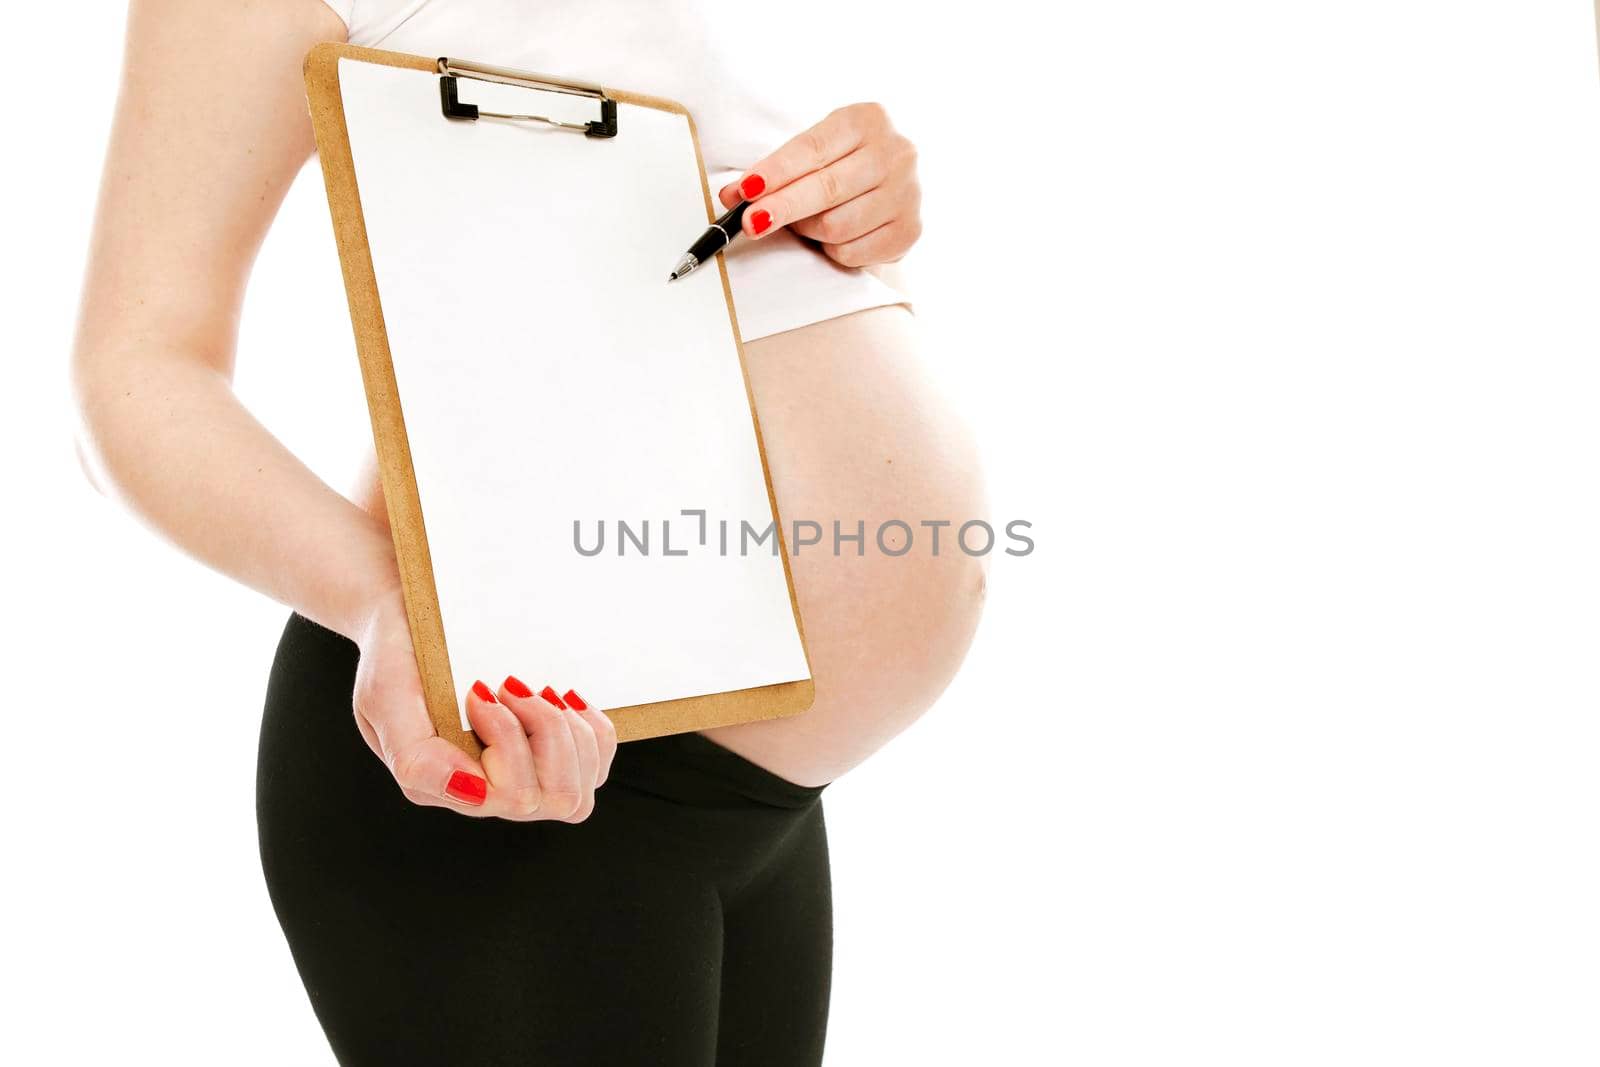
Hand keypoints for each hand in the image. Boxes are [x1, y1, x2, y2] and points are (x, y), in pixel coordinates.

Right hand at [349, 586, 617, 820]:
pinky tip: (563, 699)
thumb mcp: (384, 698)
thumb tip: (471, 792)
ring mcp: (521, 778)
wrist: (408, 618)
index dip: (508, 738)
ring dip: (568, 729)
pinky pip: (596, 765)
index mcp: (443, 785)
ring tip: (533, 689)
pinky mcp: (550, 757)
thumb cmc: (395, 656)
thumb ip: (416, 756)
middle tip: (511, 685)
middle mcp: (485, 793)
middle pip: (559, 797)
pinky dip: (591, 728)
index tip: (478, 692)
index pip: (513, 795)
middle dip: (546, 731)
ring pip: (581, 790)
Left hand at [718, 102, 921, 267]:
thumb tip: (732, 196)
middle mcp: (896, 152)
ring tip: (804, 222)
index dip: (775, 172)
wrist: (889, 183)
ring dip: (808, 230)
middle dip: (782, 207)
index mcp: (867, 119)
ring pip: (837, 226)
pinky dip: (832, 249)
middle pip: (826, 189)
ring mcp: (908, 193)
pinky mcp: (910, 230)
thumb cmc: (842, 164)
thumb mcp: (813, 151)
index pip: (812, 149)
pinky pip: (853, 252)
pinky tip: (832, 236)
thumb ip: (775, 172)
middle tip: (750, 222)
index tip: (745, 190)